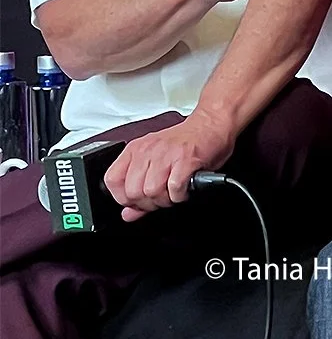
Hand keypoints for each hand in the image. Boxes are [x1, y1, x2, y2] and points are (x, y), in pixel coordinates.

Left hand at [103, 111, 235, 221]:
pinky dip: (180, 195)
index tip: (137, 201)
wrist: (212, 125)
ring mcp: (166, 154)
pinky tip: (184, 189)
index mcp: (136, 149)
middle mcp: (148, 150)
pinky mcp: (186, 159)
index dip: (124, 198)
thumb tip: (128, 213)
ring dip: (165, 200)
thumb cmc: (187, 143)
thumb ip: (140, 190)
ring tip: (174, 192)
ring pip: (152, 192)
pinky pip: (174, 189)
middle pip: (133, 192)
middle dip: (148, 203)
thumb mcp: (157, 163)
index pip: (113, 180)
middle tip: (161, 197)